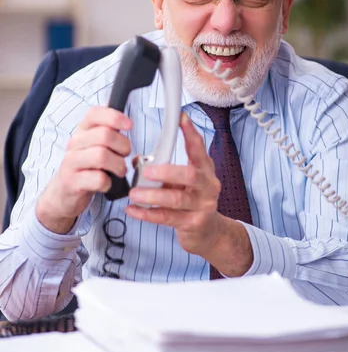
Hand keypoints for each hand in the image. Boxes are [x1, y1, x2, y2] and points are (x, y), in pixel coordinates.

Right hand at [36, 106, 131, 233]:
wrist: (63, 194)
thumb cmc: (86, 168)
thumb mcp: (95, 146)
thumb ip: (109, 134)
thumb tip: (126, 122)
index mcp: (82, 131)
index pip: (95, 113)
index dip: (115, 117)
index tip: (129, 126)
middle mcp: (74, 143)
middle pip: (105, 135)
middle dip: (123, 146)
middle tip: (124, 156)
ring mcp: (71, 162)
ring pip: (102, 156)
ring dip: (118, 166)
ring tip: (119, 171)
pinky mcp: (72, 182)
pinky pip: (99, 179)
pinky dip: (109, 183)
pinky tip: (106, 184)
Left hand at [127, 113, 252, 275]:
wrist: (209, 233)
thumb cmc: (192, 202)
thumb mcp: (182, 183)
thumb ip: (165, 170)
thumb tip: (139, 162)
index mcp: (204, 170)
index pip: (199, 148)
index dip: (190, 133)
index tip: (180, 118)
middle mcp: (207, 186)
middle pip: (190, 175)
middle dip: (167, 171)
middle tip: (147, 170)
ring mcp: (203, 206)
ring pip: (177, 199)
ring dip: (153, 195)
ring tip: (134, 193)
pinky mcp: (194, 224)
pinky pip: (168, 218)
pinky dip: (148, 214)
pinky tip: (133, 210)